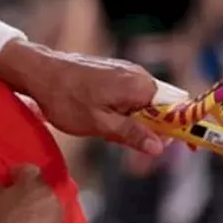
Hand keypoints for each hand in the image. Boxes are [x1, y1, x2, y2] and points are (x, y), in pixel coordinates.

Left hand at [0, 41, 189, 155]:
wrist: (38, 72)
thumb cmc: (65, 99)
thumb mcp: (99, 124)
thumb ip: (132, 134)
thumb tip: (159, 147)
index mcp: (139, 86)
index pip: (177, 107)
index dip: (181, 129)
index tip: (184, 148)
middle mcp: (137, 74)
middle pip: (163, 106)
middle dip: (157, 130)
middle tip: (139, 151)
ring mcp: (125, 71)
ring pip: (146, 102)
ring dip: (139, 122)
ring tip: (117, 136)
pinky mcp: (113, 72)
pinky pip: (131, 95)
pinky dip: (128, 111)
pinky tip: (109, 122)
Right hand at [0, 164, 62, 222]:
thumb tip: (0, 188)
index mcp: (36, 187)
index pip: (29, 170)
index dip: (16, 174)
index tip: (7, 180)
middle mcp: (53, 204)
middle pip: (41, 194)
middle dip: (28, 196)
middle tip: (12, 205)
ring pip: (47, 215)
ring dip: (36, 216)